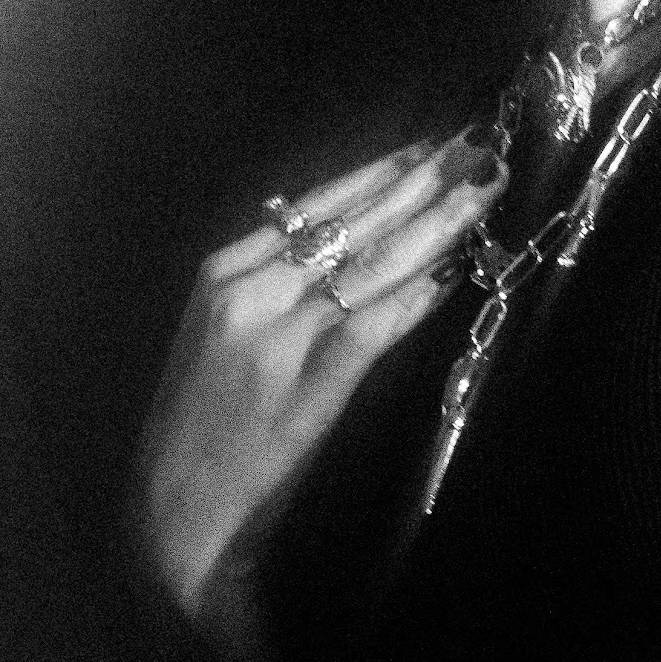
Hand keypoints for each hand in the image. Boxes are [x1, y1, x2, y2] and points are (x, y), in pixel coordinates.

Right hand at [136, 128, 506, 616]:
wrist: (175, 520)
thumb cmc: (203, 428)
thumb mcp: (226, 335)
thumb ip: (278, 283)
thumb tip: (357, 236)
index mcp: (227, 271)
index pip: (319, 203)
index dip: (384, 168)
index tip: (435, 141)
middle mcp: (250, 291)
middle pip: (354, 221)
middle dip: (424, 177)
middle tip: (481, 141)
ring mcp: (278, 337)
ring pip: (372, 262)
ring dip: (438, 220)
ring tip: (485, 186)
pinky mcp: (309, 388)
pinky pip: (375, 326)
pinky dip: (418, 296)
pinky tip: (455, 272)